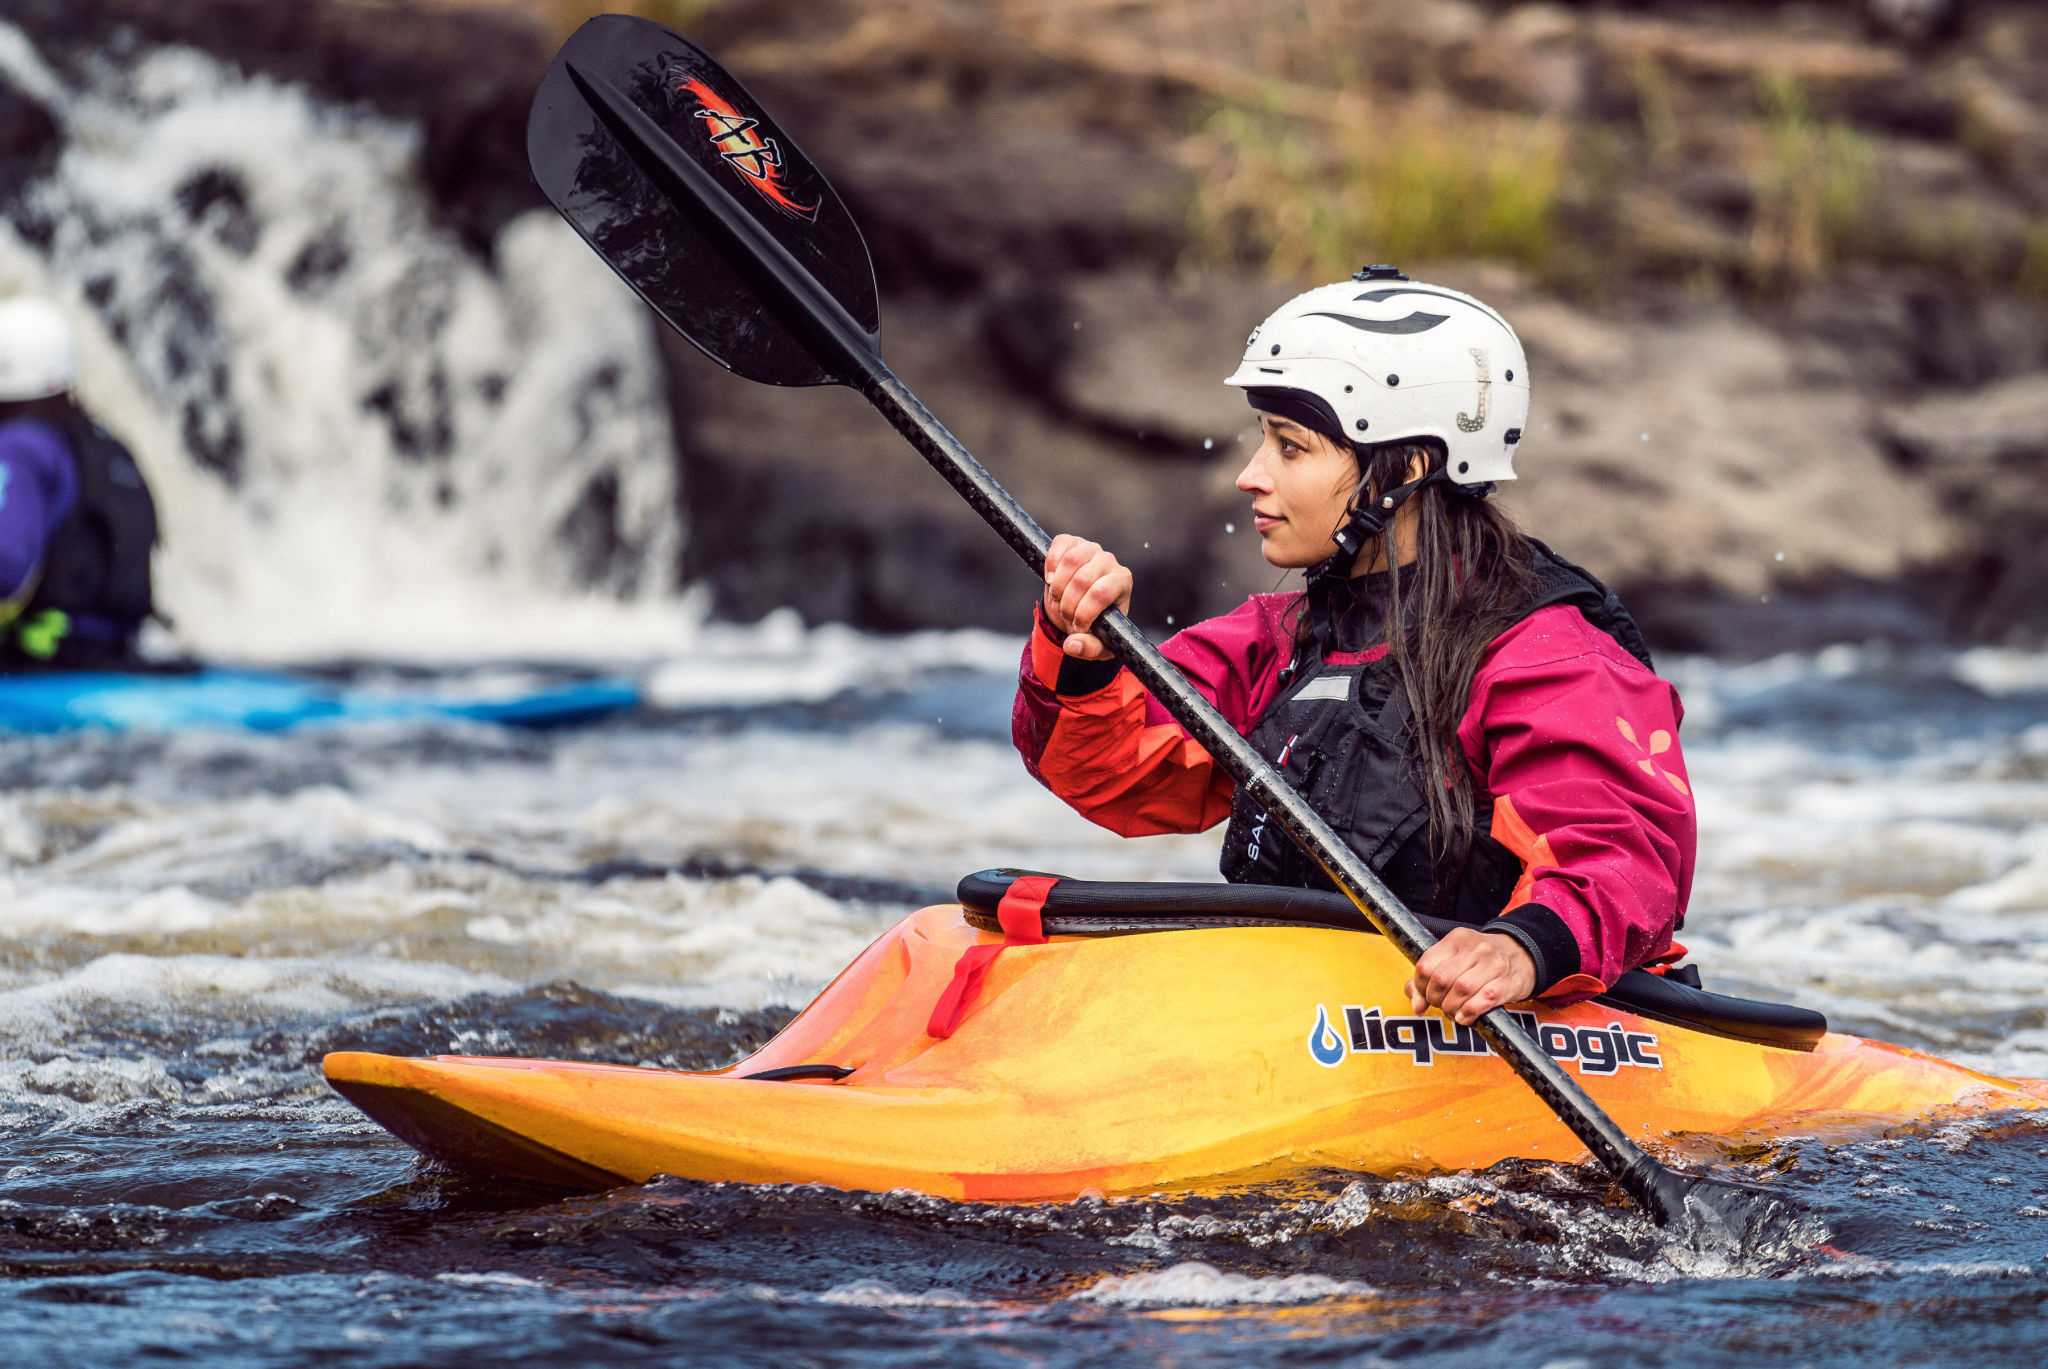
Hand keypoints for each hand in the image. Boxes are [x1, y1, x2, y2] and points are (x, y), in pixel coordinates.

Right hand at [1042, 534, 1131, 660]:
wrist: (1080, 606)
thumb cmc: (1095, 625)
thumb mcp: (1099, 645)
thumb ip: (1089, 648)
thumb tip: (1072, 645)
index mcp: (1122, 582)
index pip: (1100, 594)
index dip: (1083, 614)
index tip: (1077, 629)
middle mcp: (1109, 561)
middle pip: (1082, 580)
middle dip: (1068, 606)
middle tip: (1066, 618)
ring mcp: (1091, 549)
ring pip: (1070, 561)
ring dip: (1057, 588)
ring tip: (1058, 602)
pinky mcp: (1073, 541)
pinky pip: (1059, 545)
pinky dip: (1050, 565)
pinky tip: (1051, 580)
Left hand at [1404, 927, 1536, 1025]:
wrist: (1522, 955)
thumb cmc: (1481, 960)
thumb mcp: (1454, 959)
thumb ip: (1428, 979)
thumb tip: (1416, 1005)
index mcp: (1456, 939)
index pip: (1426, 965)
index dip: (1420, 986)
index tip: (1425, 996)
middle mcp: (1474, 948)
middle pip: (1442, 979)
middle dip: (1436, 999)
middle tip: (1441, 1005)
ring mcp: (1493, 964)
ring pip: (1461, 990)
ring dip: (1451, 1008)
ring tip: (1453, 1012)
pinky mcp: (1508, 983)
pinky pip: (1483, 1000)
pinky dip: (1469, 1012)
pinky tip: (1465, 1017)